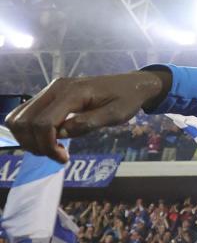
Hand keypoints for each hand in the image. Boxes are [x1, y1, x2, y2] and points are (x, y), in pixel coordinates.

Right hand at [4, 71, 169, 162]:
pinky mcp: (50, 95)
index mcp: (73, 92)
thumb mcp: (115, 115)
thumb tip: (61, 134)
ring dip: (29, 138)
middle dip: (35, 144)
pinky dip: (30, 130)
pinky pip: (27, 113)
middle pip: (24, 121)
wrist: (131, 84)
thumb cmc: (127, 99)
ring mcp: (50, 90)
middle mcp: (55, 88)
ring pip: (19, 117)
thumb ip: (88, 123)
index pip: (43, 123)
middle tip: (57, 155)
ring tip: (53, 148)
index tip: (64, 158)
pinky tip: (50, 139)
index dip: (47, 145)